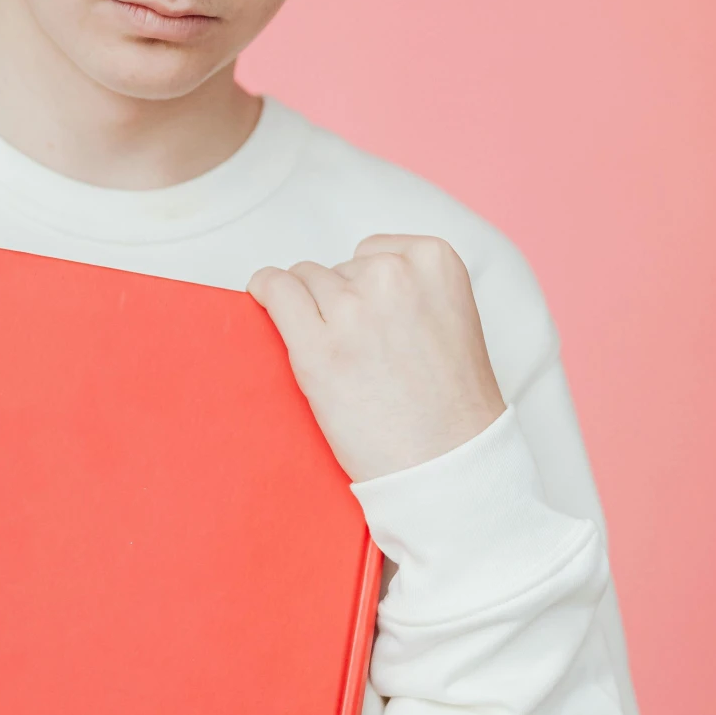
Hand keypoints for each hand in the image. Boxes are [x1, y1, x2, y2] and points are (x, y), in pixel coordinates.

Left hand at [249, 234, 504, 483]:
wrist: (448, 462)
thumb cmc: (451, 403)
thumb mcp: (453, 316)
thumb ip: (412, 286)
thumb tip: (346, 276)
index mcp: (435, 261)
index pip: (371, 252)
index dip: (366, 288)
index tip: (376, 323)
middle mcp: (393, 276)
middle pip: (337, 269)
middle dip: (342, 305)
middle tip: (364, 354)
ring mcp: (352, 311)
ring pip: (306, 282)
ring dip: (311, 314)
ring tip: (343, 360)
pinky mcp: (317, 349)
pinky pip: (275, 292)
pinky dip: (265, 291)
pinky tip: (262, 298)